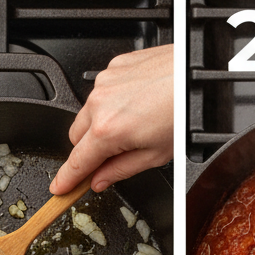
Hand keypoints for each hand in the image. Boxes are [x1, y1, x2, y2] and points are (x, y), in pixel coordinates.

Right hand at [50, 44, 172, 194]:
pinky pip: (102, 91)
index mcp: (108, 130)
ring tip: (134, 125)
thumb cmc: (182, 112)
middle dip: (89, 151)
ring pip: (88, 113)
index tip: (58, 188)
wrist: (195, 76)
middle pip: (77, 137)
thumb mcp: (155, 155)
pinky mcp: (114, 66)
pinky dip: (112, 102)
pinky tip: (136, 105)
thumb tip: (100, 181)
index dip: (66, 179)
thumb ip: (121, 170)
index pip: (77, 162)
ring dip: (101, 124)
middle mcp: (100, 102)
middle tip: (112, 156)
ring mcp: (105, 81)